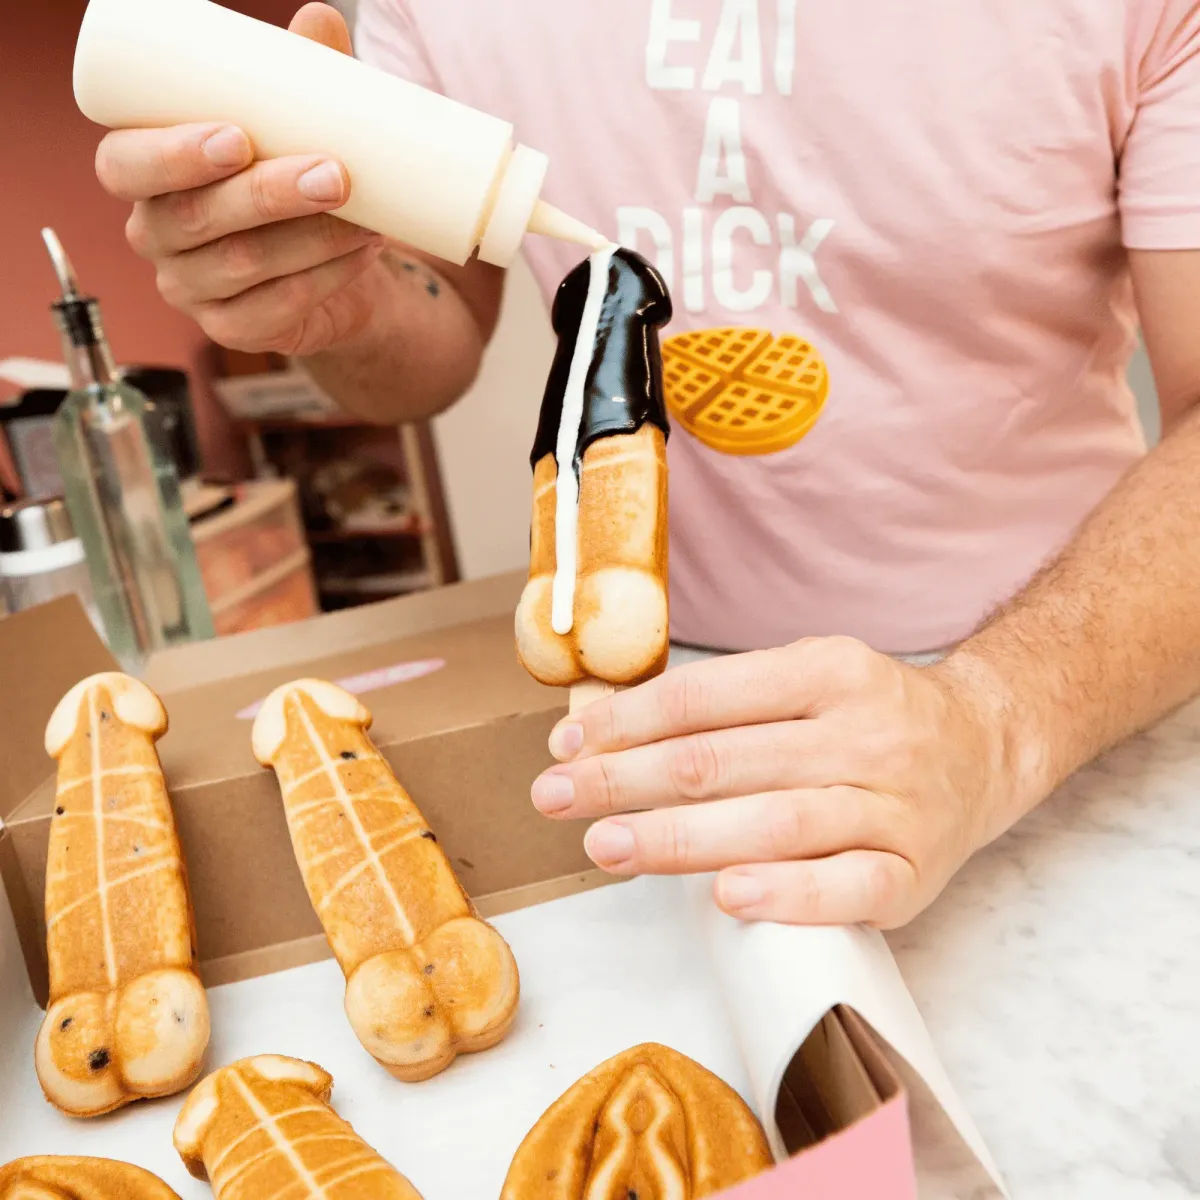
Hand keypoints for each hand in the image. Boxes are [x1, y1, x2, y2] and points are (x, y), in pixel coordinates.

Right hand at [94, 4, 382, 355]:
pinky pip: (276, 310)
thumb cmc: (298, 176)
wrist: (339, 259)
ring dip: (310, 238)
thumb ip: (302, 76)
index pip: (126, 165)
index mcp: (145, 174)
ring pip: (243, 265)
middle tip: (333, 173)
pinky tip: (360, 254)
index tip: (237, 136)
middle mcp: (157, 234)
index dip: (173, 154)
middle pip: (195, 218)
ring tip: (367, 216)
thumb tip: (320, 18)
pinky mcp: (236, 331)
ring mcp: (192, 289)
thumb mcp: (297, 124)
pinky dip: (325, 279)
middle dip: (267, 194)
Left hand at [531, 638, 1032, 927]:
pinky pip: (848, 886)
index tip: (567, 743)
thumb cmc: (867, 719)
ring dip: (678, 838)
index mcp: (827, 669)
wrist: (983, 748)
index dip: (627, 722)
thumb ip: (723, 705)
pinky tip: (727, 896)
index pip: (705, 696)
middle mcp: (863, 730)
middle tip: (555, 797)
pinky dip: (787, 893)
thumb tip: (605, 732)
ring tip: (605, 846)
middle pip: (722, 760)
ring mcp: (894, 803)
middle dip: (625, 779)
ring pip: (774, 821)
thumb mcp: (806, 679)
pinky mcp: (914, 870)